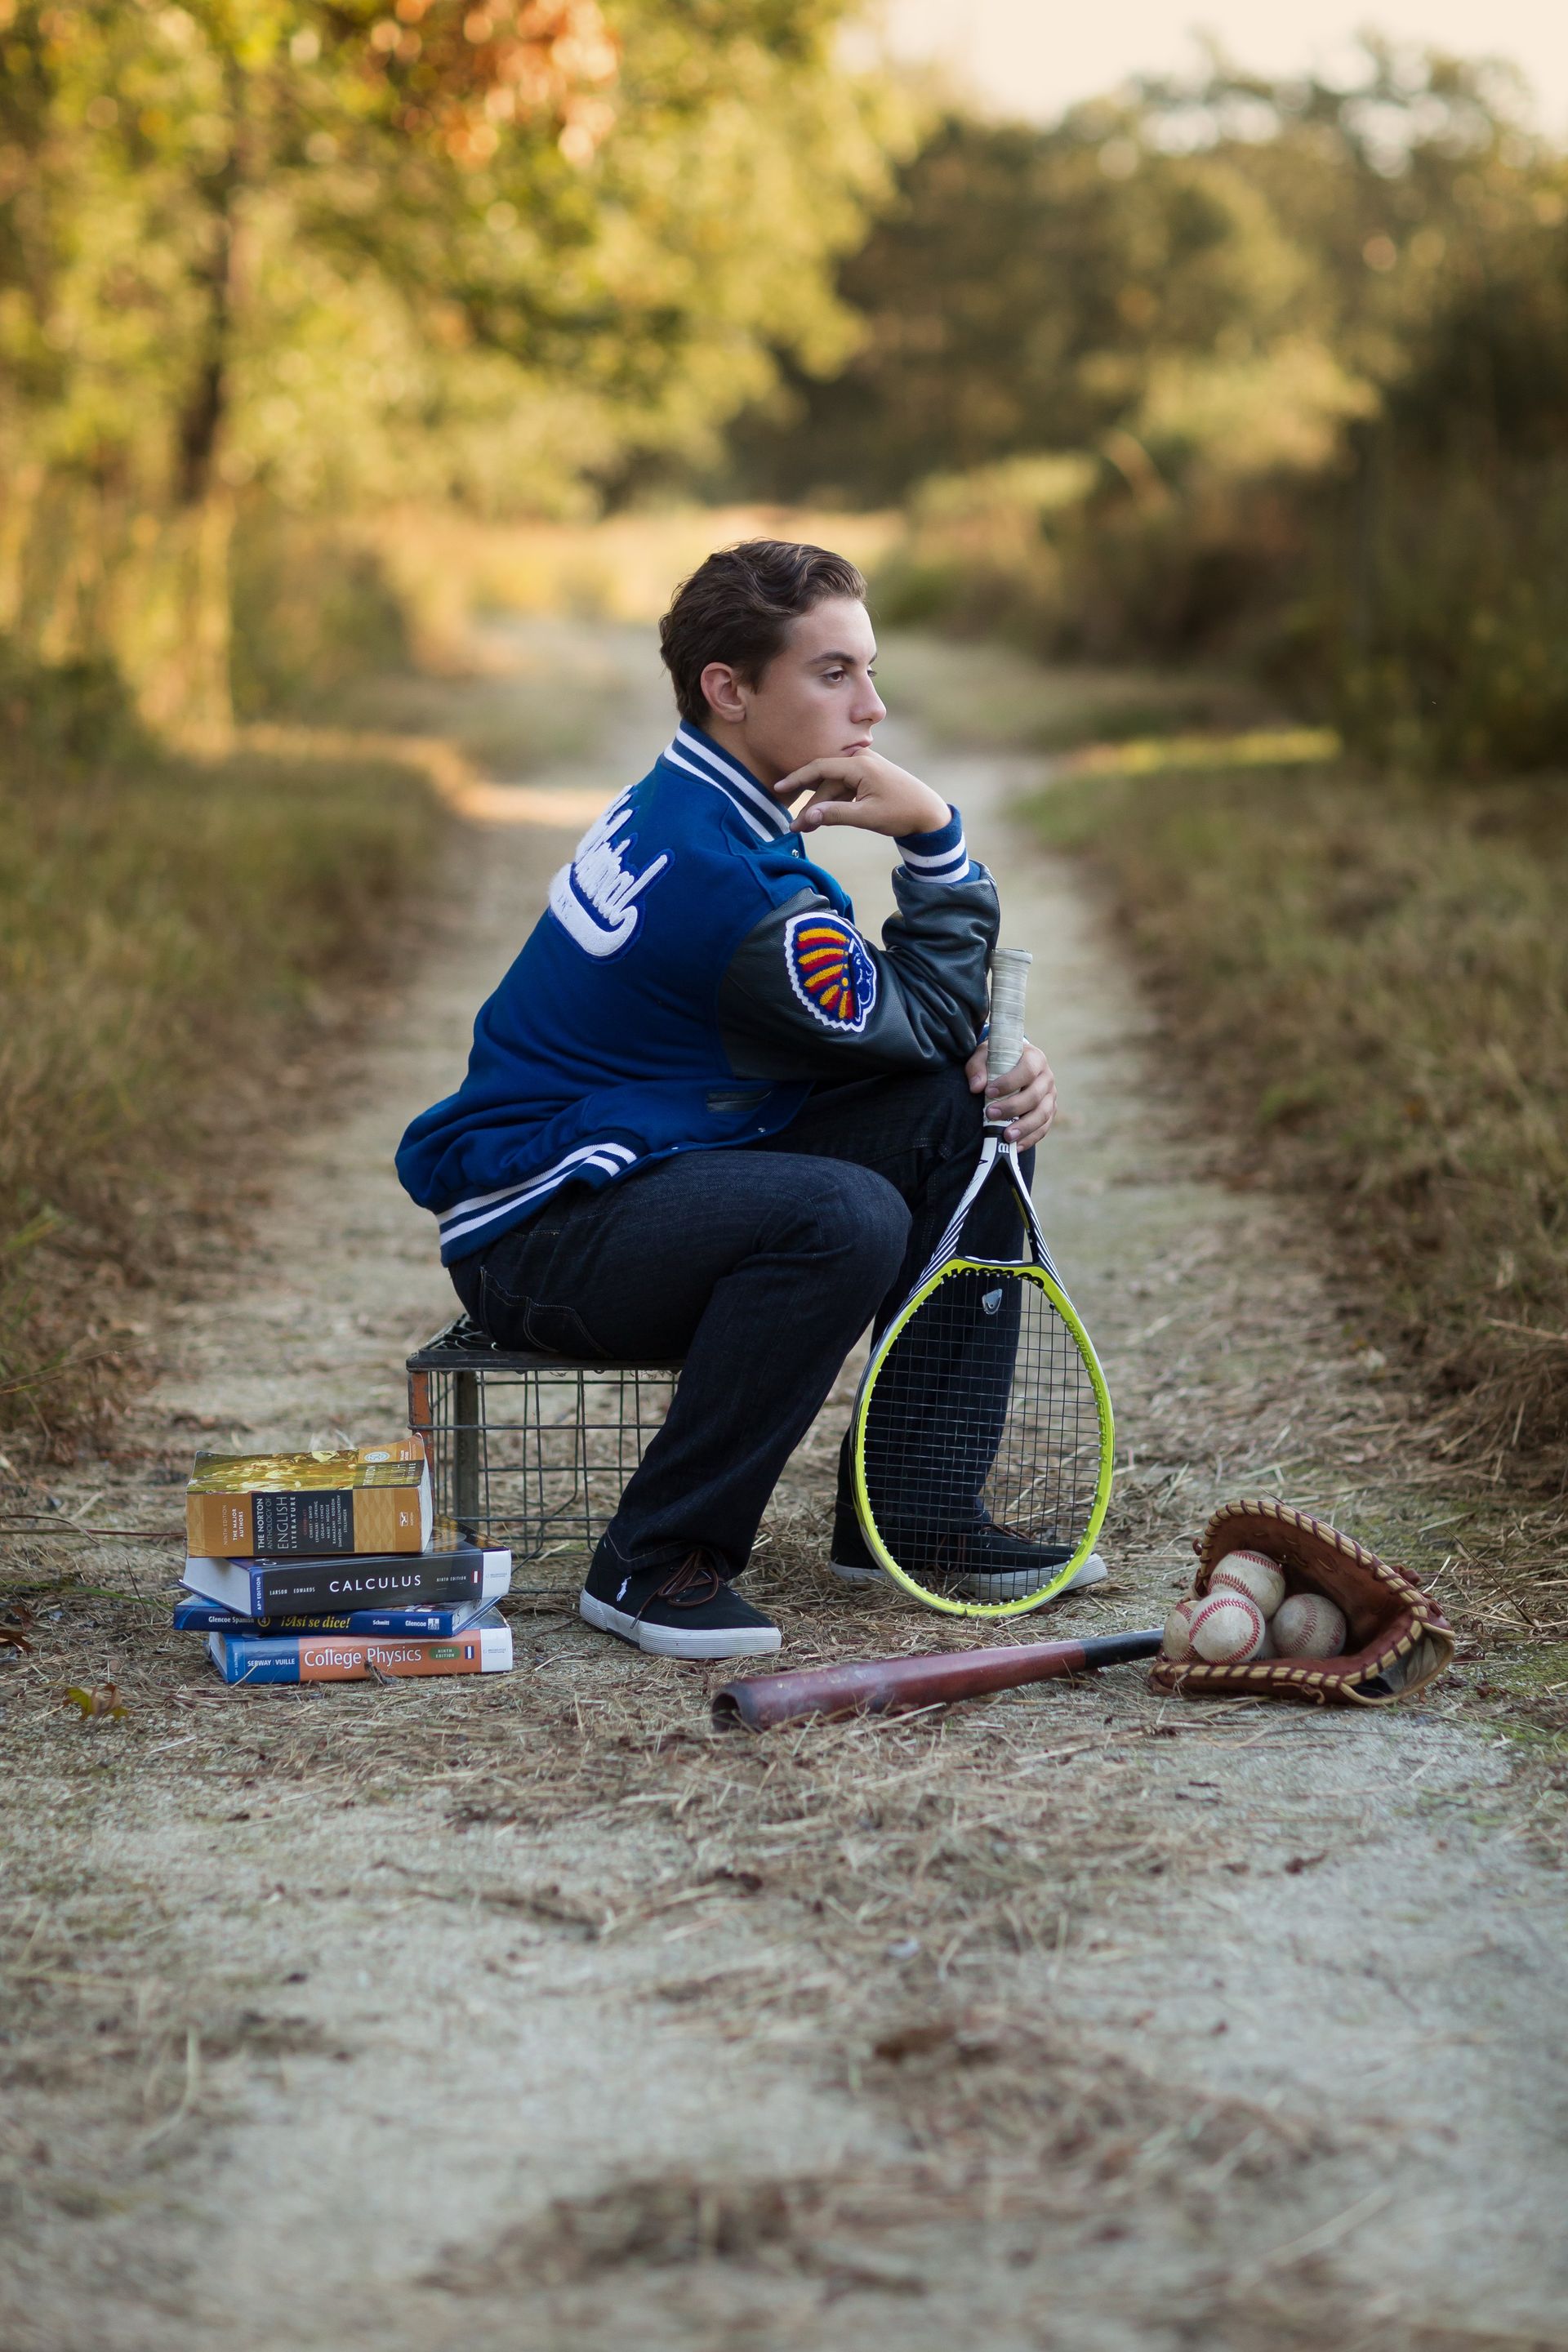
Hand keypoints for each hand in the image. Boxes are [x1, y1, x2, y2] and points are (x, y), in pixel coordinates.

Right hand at [772, 749, 949, 839]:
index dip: (797, 779)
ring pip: (834, 787)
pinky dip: (834, 803)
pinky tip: (824, 819)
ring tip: (807, 829)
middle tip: (795, 828)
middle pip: (826, 781)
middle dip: (810, 805)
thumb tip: (809, 817)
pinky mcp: (868, 777)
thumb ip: (836, 815)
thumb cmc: (902, 813)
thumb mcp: (867, 817)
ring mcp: (865, 768)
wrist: (929, 813)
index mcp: (860, 765)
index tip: (779, 789)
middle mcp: (861, 760)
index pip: (820, 768)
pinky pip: (845, 788)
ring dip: (821, 807)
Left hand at [967, 1035, 1056, 1148]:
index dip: (1009, 1082)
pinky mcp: (1049, 1113)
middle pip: (1035, 1095)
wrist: (1012, 1063)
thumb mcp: (985, 1055)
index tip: (989, 1092)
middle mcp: (1047, 1077)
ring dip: (1024, 1127)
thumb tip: (976, 1087)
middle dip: (1013, 1108)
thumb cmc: (998, 1059)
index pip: (1027, 1070)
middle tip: (990, 1114)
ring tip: (1006, 1136)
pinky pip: (1043, 1128)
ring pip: (1042, 1114)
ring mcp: (1050, 1097)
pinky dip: (1030, 1138)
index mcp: (1035, 1059)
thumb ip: (978, 1067)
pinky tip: (1016, 1146)